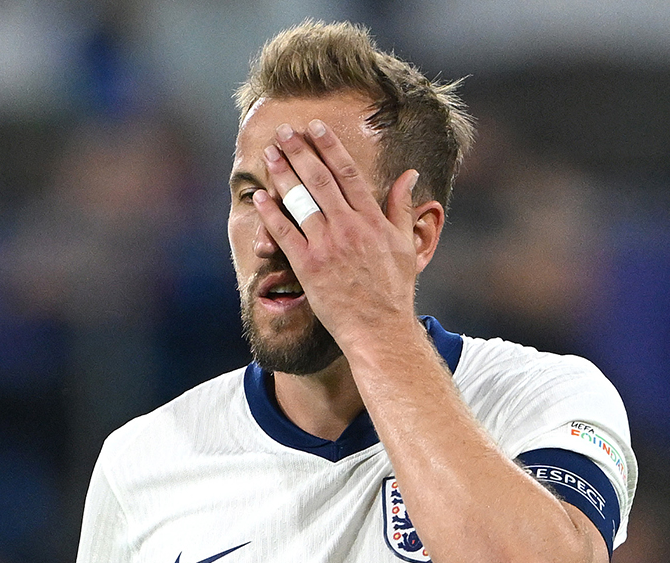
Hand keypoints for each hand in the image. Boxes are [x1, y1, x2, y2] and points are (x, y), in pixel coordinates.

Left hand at [249, 118, 424, 357]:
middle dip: (300, 152)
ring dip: (283, 174)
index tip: (315, 127)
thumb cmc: (393, 290)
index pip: (348, 173)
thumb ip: (402, 207)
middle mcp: (349, 227)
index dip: (330, 147)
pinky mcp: (309, 267)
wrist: (379, 328)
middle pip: (320, 180)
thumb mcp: (405, 245)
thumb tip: (410, 174)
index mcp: (372, 220)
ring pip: (301, 201)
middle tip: (284, 132)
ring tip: (269, 154)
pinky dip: (271, 214)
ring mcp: (328, 246)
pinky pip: (285, 234)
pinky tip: (260, 196)